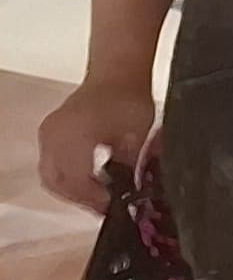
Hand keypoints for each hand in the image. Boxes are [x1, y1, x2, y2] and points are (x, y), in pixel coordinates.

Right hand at [35, 78, 151, 215]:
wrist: (118, 70)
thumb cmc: (129, 97)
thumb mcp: (136, 136)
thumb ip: (129, 167)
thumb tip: (129, 193)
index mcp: (75, 138)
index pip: (77, 182)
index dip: (94, 199)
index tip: (110, 208)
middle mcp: (55, 136)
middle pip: (58, 183)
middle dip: (80, 199)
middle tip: (102, 206)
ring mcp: (48, 133)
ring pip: (50, 175)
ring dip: (71, 189)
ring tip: (97, 195)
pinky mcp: (49, 130)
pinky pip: (49, 162)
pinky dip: (65, 175)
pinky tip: (87, 178)